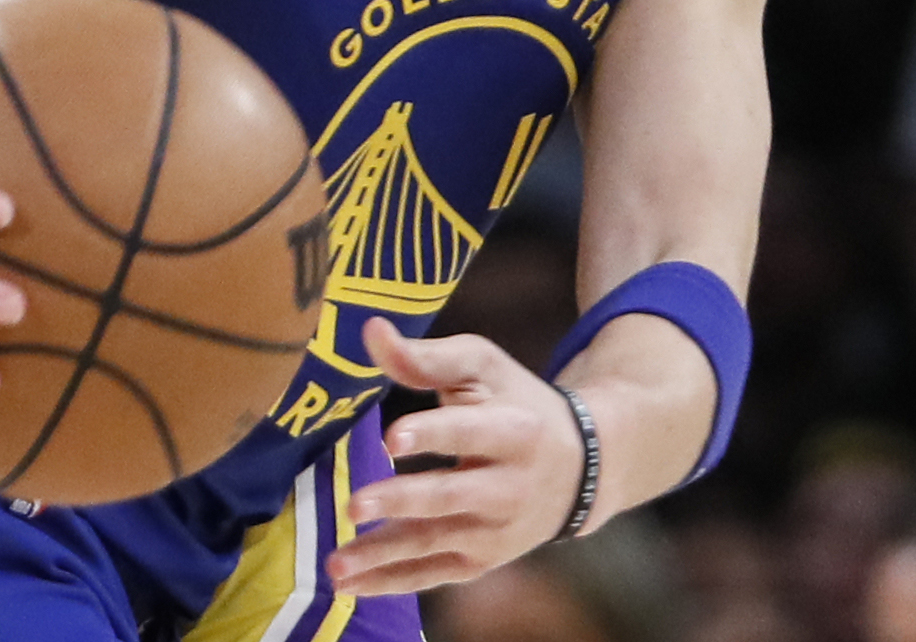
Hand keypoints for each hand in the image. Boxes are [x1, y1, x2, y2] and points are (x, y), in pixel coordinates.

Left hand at [323, 320, 586, 593]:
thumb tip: (370, 330)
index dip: (433, 433)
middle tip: (353, 504)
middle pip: (451, 495)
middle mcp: (509, 487)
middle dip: (402, 501)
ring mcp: (495, 531)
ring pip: (435, 543)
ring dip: (383, 555)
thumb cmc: (517, 404)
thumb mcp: (485, 369)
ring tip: (336, 564)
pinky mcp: (481, 561)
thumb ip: (427, 356)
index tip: (391, 438)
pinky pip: (432, 575)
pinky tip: (350, 585)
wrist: (579, 468)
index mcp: (515, 430)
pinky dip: (391, 582)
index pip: (470, 432)